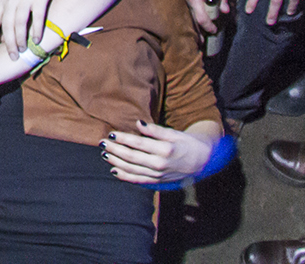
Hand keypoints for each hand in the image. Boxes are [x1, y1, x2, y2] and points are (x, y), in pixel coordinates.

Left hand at [103, 120, 217, 184]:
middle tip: (102, 142)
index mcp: (164, 150)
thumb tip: (139, 122)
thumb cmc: (186, 144)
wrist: (201, 161)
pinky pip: (138, 180)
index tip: (111, 133)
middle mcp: (159, 164)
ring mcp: (157, 175)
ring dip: (116, 162)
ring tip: (104, 154)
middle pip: (131, 157)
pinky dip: (125, 177)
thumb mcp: (174, 133)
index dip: (123, 138)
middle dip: (115, 150)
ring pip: (132, 170)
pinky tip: (114, 171)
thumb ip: (156, 130)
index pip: (138, 144)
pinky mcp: (157, 181)